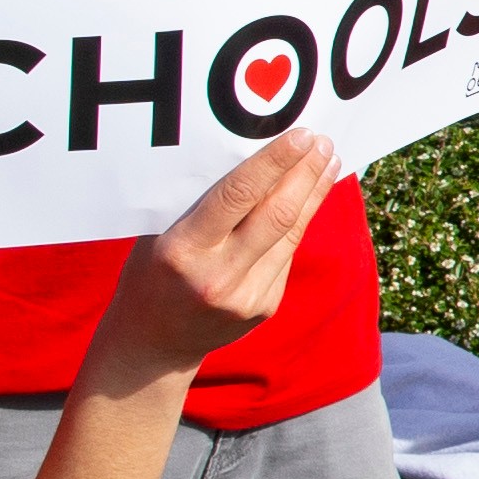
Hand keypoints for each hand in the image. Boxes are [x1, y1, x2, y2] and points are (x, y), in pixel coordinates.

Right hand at [90, 130, 337, 382]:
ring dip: (313, 193)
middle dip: (305, 173)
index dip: (275, 162)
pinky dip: (299, 222)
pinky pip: (286, 254)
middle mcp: (218, 276)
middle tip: (323, 141)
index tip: (302, 135)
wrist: (153, 343)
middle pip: (277, 214)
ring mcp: (246, 297)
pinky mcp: (264, 307)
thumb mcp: (157, 235)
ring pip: (291, 234)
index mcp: (183, 250)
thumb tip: (247, 154)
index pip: (238, 196)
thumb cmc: (150, 274)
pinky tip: (309, 197)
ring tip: (328, 162)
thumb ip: (197, 204)